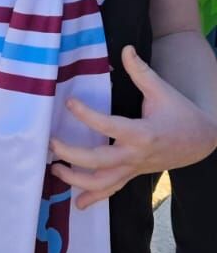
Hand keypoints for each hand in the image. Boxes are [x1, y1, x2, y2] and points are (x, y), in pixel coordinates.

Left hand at [51, 44, 216, 209]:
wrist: (201, 142)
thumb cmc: (180, 114)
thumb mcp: (162, 91)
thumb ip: (141, 71)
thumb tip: (125, 48)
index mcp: (142, 133)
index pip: (108, 125)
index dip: (86, 115)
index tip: (69, 102)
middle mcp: (135, 155)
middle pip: (99, 161)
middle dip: (72, 155)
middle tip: (51, 144)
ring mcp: (133, 169)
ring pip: (102, 183)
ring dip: (76, 180)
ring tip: (54, 170)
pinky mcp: (132, 175)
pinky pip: (112, 190)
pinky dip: (94, 198)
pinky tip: (77, 205)